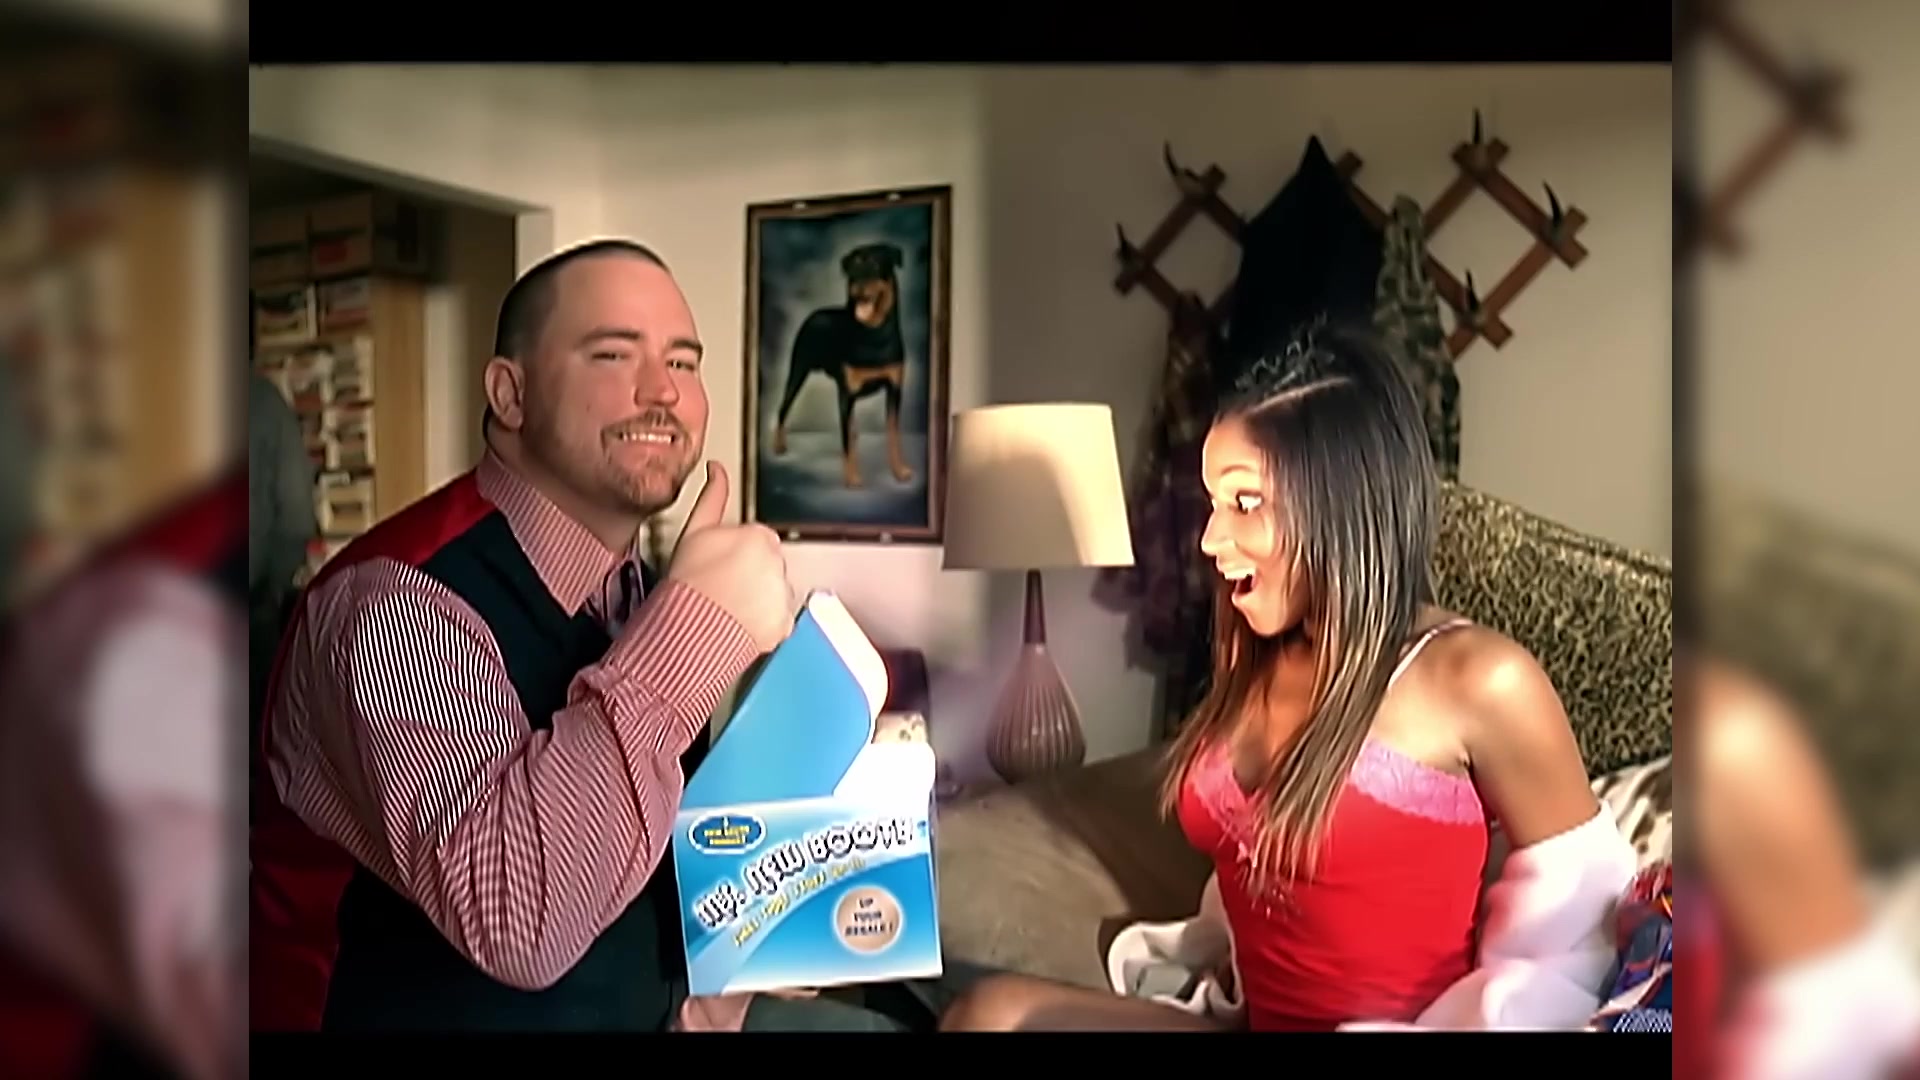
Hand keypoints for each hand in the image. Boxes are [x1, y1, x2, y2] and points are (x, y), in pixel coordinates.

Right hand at [665, 462, 794, 651]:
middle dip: (748, 575)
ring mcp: (783, 594)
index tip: (717, 566)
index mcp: (760, 536)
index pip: (753, 542)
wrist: (690, 628)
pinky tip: (739, 622)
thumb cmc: (689, 580)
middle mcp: (778, 563)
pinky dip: (762, 622)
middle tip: (721, 587)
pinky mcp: (784, 622)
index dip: (731, 554)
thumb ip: (712, 495)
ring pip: (772, 593)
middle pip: (766, 566)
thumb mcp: (694, 529)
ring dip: (755, 599)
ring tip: (727, 607)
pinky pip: (776, 620)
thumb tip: (716, 468)